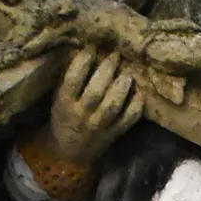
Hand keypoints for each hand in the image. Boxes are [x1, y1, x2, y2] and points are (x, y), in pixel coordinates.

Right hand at [47, 47, 145, 166]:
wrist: (68, 153)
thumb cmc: (63, 118)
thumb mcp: (59, 100)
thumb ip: (71, 82)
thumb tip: (88, 53)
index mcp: (64, 104)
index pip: (73, 79)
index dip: (83, 61)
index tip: (92, 47)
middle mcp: (81, 115)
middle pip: (96, 91)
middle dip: (107, 70)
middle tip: (115, 55)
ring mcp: (98, 127)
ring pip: (112, 105)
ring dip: (122, 87)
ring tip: (128, 73)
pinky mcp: (112, 135)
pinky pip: (126, 121)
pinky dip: (135, 108)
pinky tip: (141, 94)